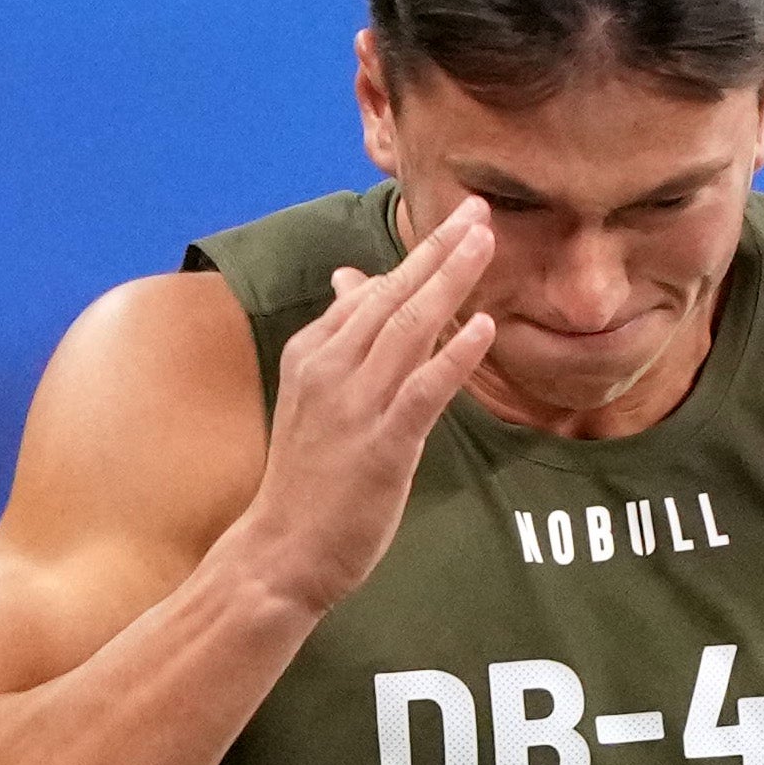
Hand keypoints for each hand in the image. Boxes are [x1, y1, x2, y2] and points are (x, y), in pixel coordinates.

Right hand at [221, 199, 495, 620]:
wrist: (279, 552)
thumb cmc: (303, 480)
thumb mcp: (312, 397)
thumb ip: (338, 340)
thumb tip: (350, 280)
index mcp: (312, 353)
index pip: (369, 292)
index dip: (417, 256)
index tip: (455, 225)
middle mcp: (331, 369)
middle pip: (391, 295)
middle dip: (437, 250)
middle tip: (477, 211)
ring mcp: (356, 406)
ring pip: (408, 329)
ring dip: (449, 282)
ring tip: (484, 243)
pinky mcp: (382, 446)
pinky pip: (423, 390)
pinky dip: (454, 356)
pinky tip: (483, 327)